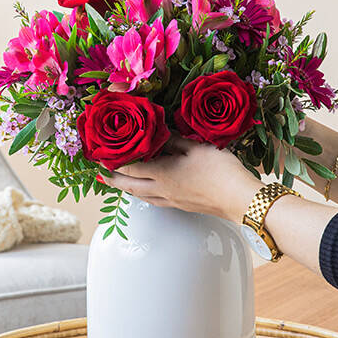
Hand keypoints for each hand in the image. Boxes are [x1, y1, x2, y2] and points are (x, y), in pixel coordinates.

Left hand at [103, 136, 262, 220]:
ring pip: (140, 196)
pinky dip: (143, 195)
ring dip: (126, 189)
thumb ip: (174, 139)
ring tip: (117, 184)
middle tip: (99, 175)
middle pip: (128, 186)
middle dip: (112, 180)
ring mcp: (171, 201)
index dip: (112, 163)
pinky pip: (154, 201)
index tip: (99, 156)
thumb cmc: (220, 170)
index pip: (128, 168)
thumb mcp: (196, 146)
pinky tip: (146, 192)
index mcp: (161, 173)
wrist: (239, 199)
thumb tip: (158, 131)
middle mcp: (161, 190)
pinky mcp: (181, 206)